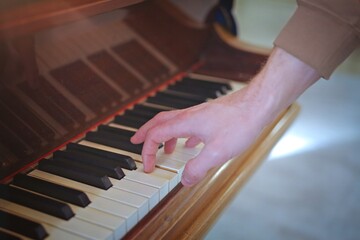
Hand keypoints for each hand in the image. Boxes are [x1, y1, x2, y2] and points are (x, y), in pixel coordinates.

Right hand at [131, 87, 267, 186]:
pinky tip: (191, 143)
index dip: (147, 152)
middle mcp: (189, 116)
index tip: (148, 166)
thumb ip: (198, 167)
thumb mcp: (218, 152)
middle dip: (145, 133)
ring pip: (173, 122)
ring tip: (163, 149)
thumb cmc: (240, 123)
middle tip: (135, 141)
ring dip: (163, 135)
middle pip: (158, 122)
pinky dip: (182, 134)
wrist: (258, 104)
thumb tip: (185, 181)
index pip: (155, 135)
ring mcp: (200, 115)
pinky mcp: (210, 116)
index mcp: (185, 123)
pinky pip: (189, 124)